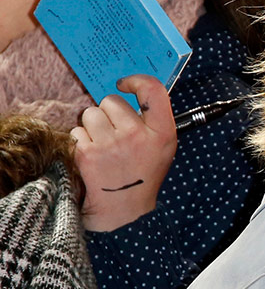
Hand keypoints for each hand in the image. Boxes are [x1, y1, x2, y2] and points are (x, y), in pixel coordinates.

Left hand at [71, 75, 175, 231]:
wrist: (124, 208)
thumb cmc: (143, 171)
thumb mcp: (163, 146)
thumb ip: (153, 118)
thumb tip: (128, 89)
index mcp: (162, 132)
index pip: (153, 89)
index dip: (136, 81)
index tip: (124, 85)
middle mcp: (137, 135)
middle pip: (112, 101)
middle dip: (109, 114)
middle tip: (115, 133)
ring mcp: (111, 144)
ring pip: (90, 114)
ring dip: (93, 126)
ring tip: (104, 146)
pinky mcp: (87, 152)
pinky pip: (78, 131)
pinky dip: (82, 142)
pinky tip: (93, 156)